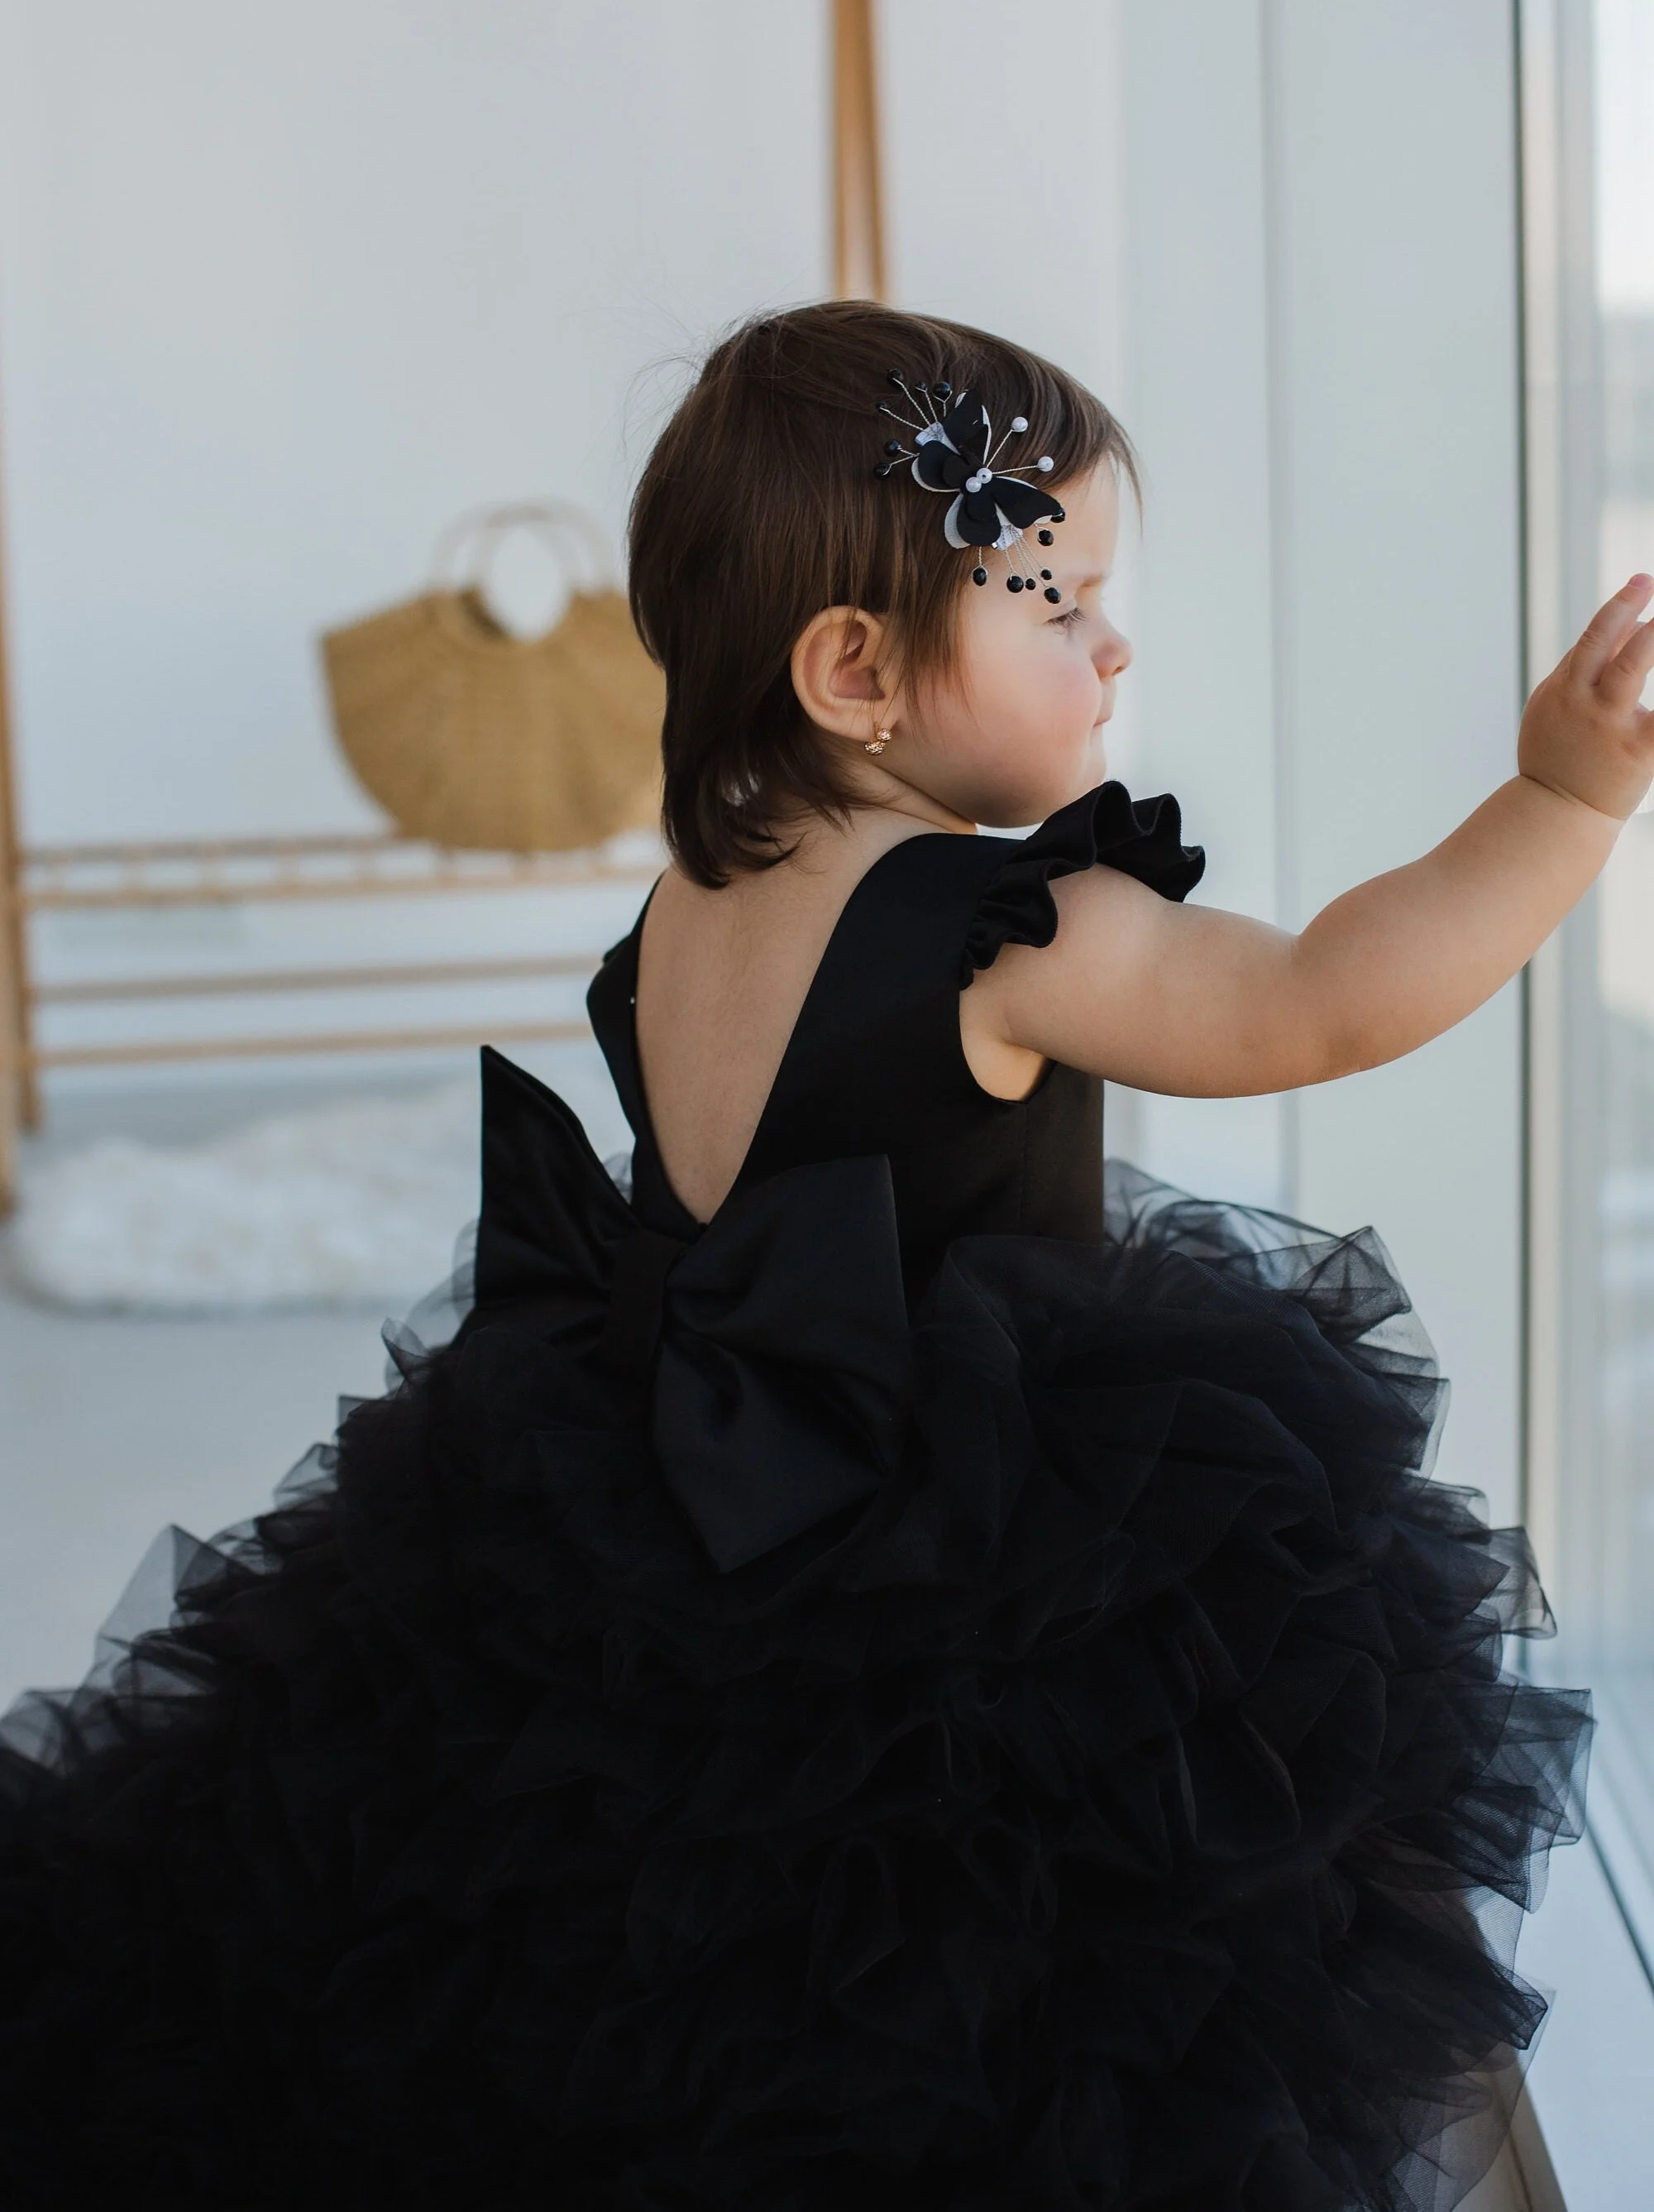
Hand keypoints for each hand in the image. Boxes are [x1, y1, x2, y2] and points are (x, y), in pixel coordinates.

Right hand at [1519, 574, 1653, 820]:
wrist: (1556, 816)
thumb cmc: (1561, 757)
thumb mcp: (1560, 706)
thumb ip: (1590, 665)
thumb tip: (1632, 623)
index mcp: (1562, 690)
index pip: (1593, 640)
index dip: (1620, 609)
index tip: (1643, 583)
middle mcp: (1581, 704)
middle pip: (1602, 644)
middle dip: (1626, 608)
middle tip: (1650, 581)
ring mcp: (1607, 727)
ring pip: (1630, 669)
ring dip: (1650, 639)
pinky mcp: (1636, 752)